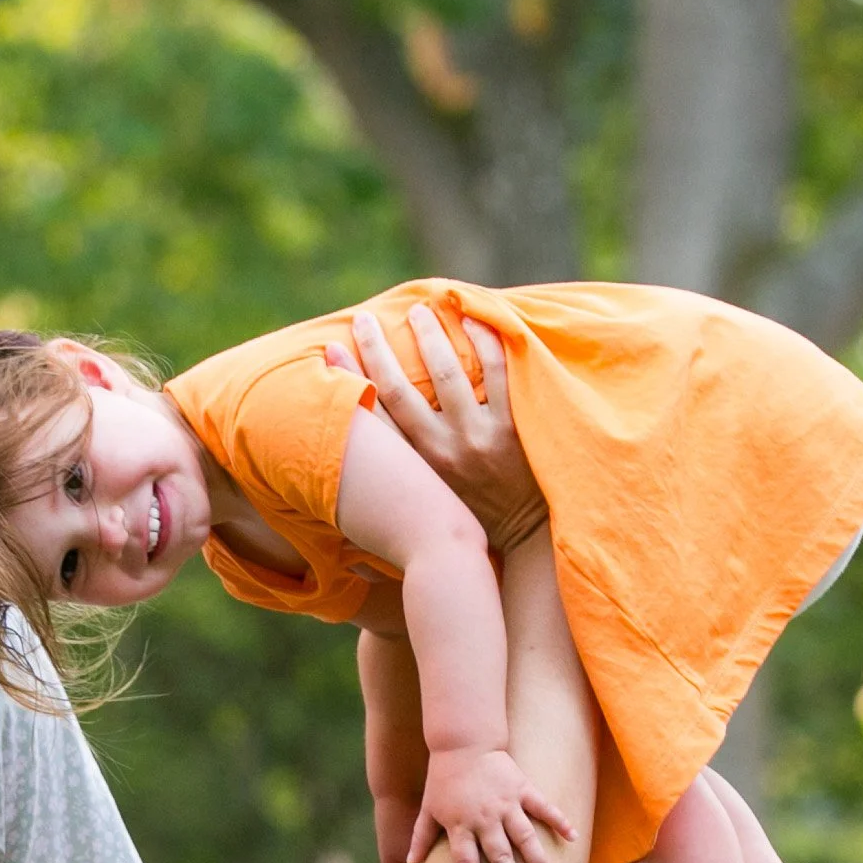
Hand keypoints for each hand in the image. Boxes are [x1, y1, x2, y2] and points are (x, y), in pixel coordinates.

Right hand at [325, 308, 545, 553]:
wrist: (531, 534)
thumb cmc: (475, 522)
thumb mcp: (429, 509)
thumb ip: (398, 500)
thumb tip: (345, 551)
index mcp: (418, 470)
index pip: (375, 419)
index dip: (351, 380)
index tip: (331, 348)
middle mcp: (444, 450)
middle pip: (403, 388)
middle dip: (380, 349)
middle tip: (368, 318)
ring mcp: (482, 435)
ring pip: (449, 373)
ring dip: (431, 336)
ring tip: (421, 311)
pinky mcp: (516, 425)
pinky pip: (499, 371)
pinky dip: (485, 341)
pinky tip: (473, 321)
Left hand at [411, 743, 574, 862]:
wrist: (462, 742)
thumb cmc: (443, 779)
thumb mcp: (428, 809)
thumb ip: (421, 837)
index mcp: (460, 826)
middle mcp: (485, 819)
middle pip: (499, 857)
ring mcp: (506, 804)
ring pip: (525, 838)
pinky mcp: (522, 788)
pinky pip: (544, 807)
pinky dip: (559, 821)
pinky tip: (573, 837)